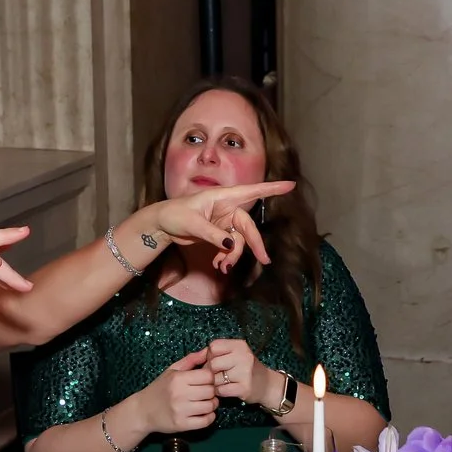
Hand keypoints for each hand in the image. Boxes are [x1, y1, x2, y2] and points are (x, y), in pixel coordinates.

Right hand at [135, 348, 219, 435]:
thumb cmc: (159, 388)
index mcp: (178, 379)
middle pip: (211, 391)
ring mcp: (181, 410)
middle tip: (206, 393)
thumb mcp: (172, 371)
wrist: (142, 411)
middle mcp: (180, 394)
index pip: (208, 376)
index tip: (205, 381)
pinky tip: (204, 413)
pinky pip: (206, 421)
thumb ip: (191, 360)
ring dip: (211, 404)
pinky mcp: (182, 425)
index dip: (210, 378)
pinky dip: (209, 417)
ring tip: (205, 402)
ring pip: (210, 406)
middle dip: (211, 391)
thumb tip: (208, 350)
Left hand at [139, 180, 292, 272]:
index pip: (251, 191)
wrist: (161, 226)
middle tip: (264, 260)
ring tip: (222, 266)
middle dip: (254, 244)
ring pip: (239, 241)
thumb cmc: (174, 215)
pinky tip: (219, 265)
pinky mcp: (219, 234)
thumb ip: (213, 235)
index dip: (272, 189)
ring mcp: (224, 222)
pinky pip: (230, 247)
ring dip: (233, 256)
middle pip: (248, 227)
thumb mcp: (193, 224)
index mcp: (222, 197)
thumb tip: (231, 245)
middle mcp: (227, 208)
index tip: (290, 185)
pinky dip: (226, 257)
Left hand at [203, 336, 280, 408]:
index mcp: (239, 345)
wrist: (267, 385)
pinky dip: (220, 392)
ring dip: (215, 383)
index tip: (217, 361)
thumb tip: (195, 356)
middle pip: (212, 363)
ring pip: (215, 378)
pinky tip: (227, 389)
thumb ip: (217, 353)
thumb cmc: (245, 369)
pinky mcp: (244, 388)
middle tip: (219, 374)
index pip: (213, 347)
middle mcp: (243, 356)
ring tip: (224, 382)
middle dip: (211, 371)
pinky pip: (220, 390)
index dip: (210, 356)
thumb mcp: (235, 354)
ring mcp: (245, 372)